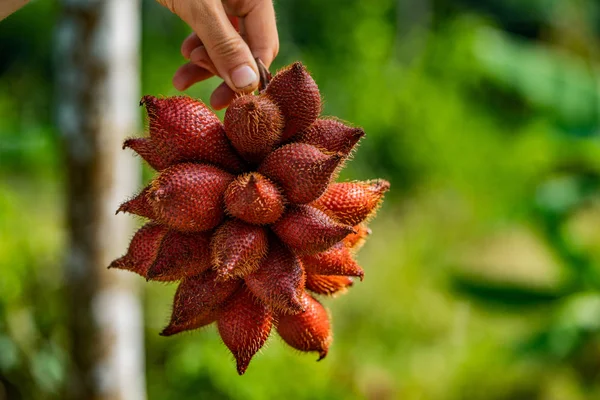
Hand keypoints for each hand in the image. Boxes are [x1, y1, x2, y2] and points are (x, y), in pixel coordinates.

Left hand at [157, 0, 278, 109]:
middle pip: (245, 48)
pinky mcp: (206, 2)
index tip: (230, 100)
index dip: (249, 77)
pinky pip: (209, 32)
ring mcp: (226, 1)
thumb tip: (248, 85)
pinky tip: (184, 56)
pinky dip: (197, 47)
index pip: (264, 47)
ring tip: (182, 80)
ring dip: (204, 65)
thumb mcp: (199, 7)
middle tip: (207, 95)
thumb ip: (223, 45)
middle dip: (223, 72)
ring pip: (224, 43)